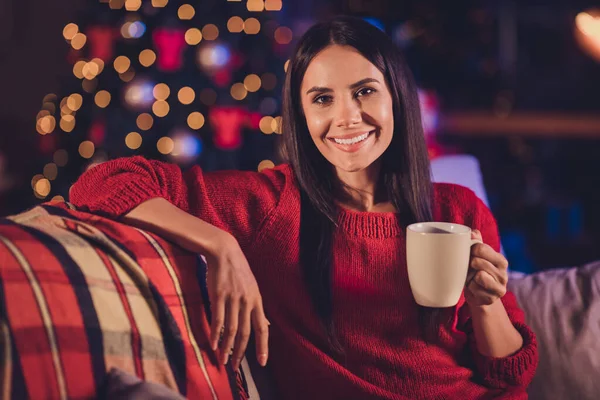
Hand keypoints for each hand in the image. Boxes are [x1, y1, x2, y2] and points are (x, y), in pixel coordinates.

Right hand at [204, 231, 269, 371]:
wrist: (224, 251)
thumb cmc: (238, 271)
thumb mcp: (253, 288)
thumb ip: (257, 308)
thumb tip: (266, 325)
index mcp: (257, 300)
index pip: (262, 328)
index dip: (263, 347)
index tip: (262, 362)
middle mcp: (247, 301)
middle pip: (245, 333)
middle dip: (240, 352)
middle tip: (234, 367)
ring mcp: (233, 298)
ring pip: (231, 329)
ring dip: (226, 347)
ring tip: (222, 360)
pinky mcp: (218, 295)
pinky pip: (218, 319)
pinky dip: (215, 334)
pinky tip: (213, 344)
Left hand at [465, 229, 508, 308]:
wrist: (478, 295)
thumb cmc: (476, 271)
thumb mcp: (477, 256)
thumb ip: (477, 242)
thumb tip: (473, 232)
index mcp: (501, 260)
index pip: (481, 248)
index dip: (470, 250)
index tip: (469, 254)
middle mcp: (503, 274)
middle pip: (477, 262)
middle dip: (469, 264)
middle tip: (469, 268)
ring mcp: (499, 287)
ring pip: (478, 275)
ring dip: (469, 277)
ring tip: (472, 278)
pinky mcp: (492, 298)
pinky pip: (474, 288)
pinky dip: (470, 287)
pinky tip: (474, 288)